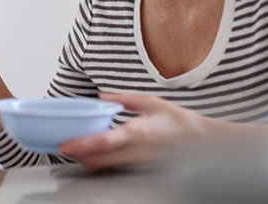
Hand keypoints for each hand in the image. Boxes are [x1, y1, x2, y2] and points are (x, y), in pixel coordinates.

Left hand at [59, 93, 213, 170]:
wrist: (204, 144)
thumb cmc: (179, 122)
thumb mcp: (152, 103)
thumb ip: (124, 99)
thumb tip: (103, 96)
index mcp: (139, 132)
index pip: (107, 141)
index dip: (84, 145)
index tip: (66, 145)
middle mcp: (138, 152)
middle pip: (100, 160)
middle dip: (79, 156)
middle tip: (63, 148)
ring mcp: (140, 164)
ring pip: (107, 168)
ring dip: (89, 162)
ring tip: (76, 151)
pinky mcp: (142, 170)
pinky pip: (117, 171)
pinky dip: (103, 166)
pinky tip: (95, 158)